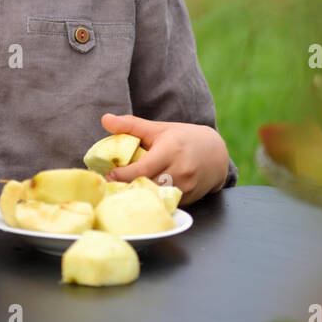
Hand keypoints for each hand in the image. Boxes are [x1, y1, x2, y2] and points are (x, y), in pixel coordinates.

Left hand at [99, 113, 229, 205]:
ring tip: (124, 190)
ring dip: (139, 195)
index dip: (122, 175)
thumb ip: (131, 125)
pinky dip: (152, 200)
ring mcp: (186, 186)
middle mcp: (180, 170)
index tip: (108, 175)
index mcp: (170, 150)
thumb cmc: (183, 138)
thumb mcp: (158, 129)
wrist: (216, 153)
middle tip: (110, 185)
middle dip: (127, 187)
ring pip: (155, 197)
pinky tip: (143, 195)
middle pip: (147, 185)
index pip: (142, 169)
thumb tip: (105, 119)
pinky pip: (165, 202)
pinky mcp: (189, 199)